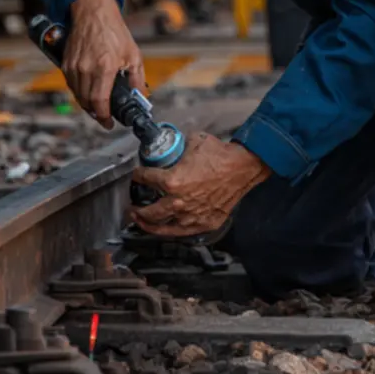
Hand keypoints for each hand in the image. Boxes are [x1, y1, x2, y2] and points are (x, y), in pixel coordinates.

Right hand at [64, 0, 144, 126]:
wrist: (93, 12)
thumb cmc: (113, 30)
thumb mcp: (133, 54)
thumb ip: (137, 79)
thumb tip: (141, 96)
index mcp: (105, 67)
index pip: (100, 101)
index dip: (104, 117)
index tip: (109, 123)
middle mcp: (86, 68)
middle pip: (87, 102)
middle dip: (97, 113)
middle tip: (105, 116)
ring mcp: (74, 66)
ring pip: (78, 96)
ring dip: (87, 104)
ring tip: (98, 106)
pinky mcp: (66, 63)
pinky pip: (71, 85)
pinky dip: (79, 93)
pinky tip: (88, 91)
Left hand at [130, 134, 269, 236]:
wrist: (242, 167)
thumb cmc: (219, 155)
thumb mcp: (192, 141)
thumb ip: (178, 146)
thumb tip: (172, 145)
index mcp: (171, 181)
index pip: (146, 179)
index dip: (138, 176)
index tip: (137, 176)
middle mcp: (178, 202)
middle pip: (149, 211)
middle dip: (136, 210)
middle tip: (131, 207)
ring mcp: (191, 216)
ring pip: (162, 226)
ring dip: (148, 224)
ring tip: (141, 221)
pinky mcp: (204, 223)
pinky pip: (182, 232)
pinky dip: (169, 230)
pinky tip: (163, 229)